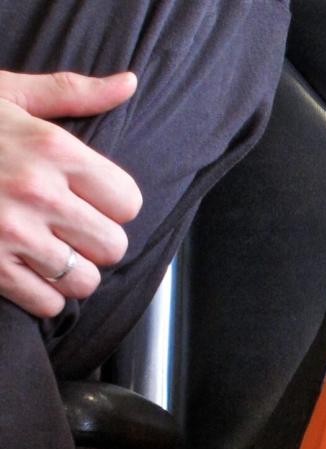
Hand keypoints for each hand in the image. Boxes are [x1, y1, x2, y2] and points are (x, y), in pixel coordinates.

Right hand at [0, 70, 142, 317]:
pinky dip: (43, 296)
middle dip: (95, 242)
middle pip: (113, 246)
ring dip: (71, 273)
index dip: (113, 206)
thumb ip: (72, 93)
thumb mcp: (8, 95)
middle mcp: (38, 192)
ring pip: (85, 280)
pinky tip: (27, 273)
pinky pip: (46, 303)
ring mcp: (11, 232)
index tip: (90, 201)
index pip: (127, 202)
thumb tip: (128, 83)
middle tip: (70, 231)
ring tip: (49, 253)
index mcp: (53, 149)